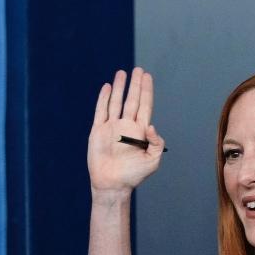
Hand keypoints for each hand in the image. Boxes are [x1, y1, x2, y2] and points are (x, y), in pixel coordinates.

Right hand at [87, 67, 165, 196]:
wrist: (112, 184)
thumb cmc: (134, 175)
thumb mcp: (152, 161)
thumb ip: (156, 143)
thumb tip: (152, 126)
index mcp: (140, 132)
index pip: (145, 106)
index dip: (146, 91)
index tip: (147, 77)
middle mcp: (127, 126)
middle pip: (132, 100)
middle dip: (135, 85)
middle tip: (138, 69)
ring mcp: (112, 127)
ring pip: (116, 102)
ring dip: (120, 88)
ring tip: (122, 73)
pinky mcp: (98, 131)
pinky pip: (101, 111)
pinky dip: (103, 99)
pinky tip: (107, 87)